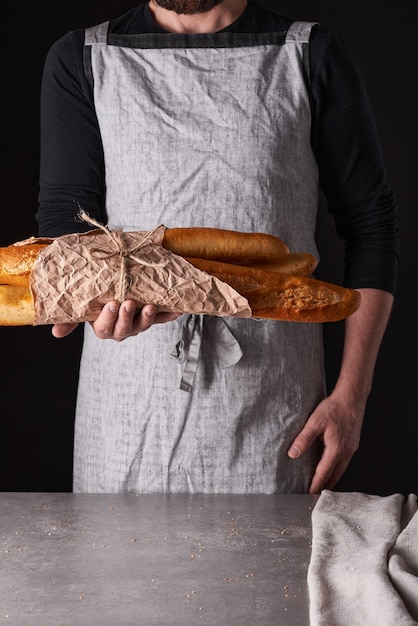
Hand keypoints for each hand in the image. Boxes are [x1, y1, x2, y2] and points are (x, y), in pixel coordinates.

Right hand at [52, 301, 179, 339]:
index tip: (111, 304)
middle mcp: (121, 329)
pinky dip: (169, 315)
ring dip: (148, 317)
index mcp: (103, 327)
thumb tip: (56, 333)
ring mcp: (137, 323)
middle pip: (124, 329)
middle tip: (129, 303)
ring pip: (143, 325)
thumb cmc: (94, 296)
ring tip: (150, 305)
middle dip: (126, 317)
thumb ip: (71, 319)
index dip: (108, 318)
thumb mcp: (81, 306)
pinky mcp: (151, 316)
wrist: (112, 284)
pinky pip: (161, 318)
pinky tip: (177, 310)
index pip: (104, 327)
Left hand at [287, 389, 364, 494]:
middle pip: (335, 476)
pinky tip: (332, 466)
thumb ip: (303, 439)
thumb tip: (293, 454)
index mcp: (336, 449)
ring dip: (332, 478)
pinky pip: (345, 462)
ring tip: (323, 484)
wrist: (352, 397)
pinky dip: (337, 468)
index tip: (309, 494)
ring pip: (341, 469)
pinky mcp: (353, 444)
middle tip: (316, 494)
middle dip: (325, 486)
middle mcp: (346, 452)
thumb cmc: (334, 408)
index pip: (324, 473)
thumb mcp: (314, 422)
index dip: (316, 485)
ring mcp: (352, 448)